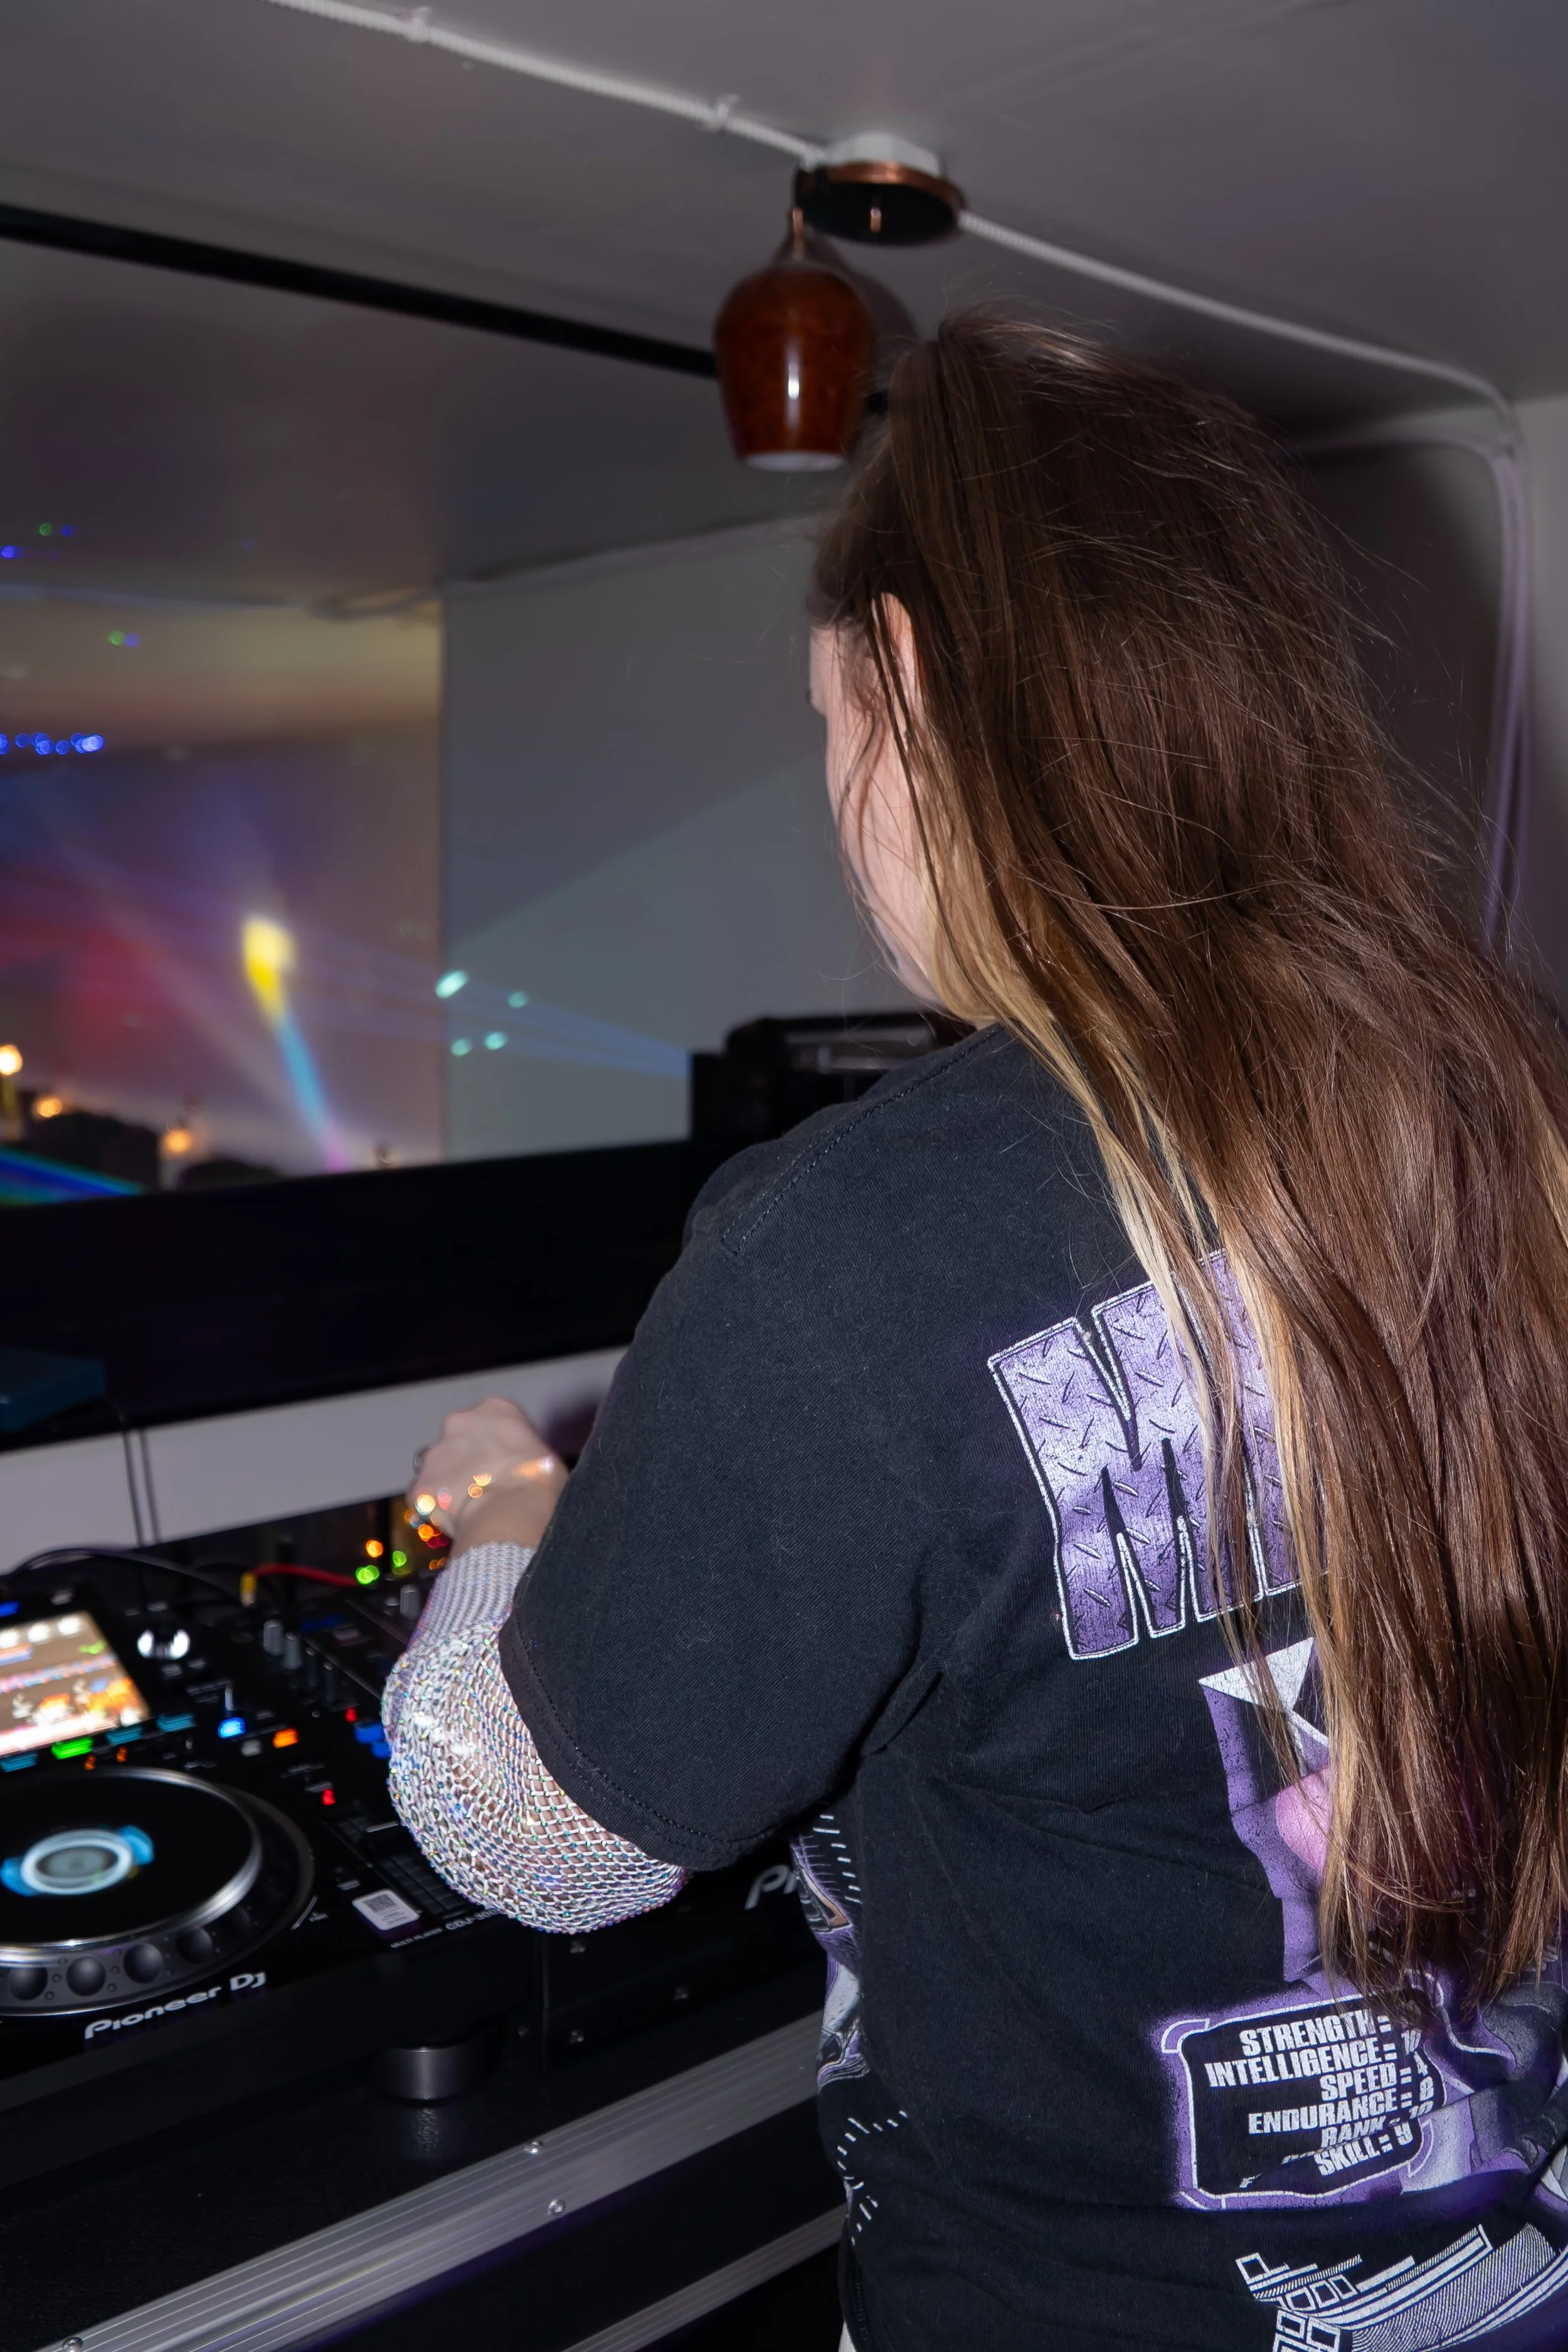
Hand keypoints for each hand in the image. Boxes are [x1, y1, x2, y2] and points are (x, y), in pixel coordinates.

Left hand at [410, 1396, 567, 1556]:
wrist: (512, 1510)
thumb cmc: (541, 1479)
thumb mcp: (545, 1453)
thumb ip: (522, 1451)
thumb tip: (519, 1467)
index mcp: (495, 1408)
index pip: (491, 1420)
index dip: (496, 1445)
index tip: (504, 1464)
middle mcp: (458, 1422)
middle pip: (458, 1439)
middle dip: (466, 1459)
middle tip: (484, 1485)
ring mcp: (435, 1453)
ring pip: (438, 1467)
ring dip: (449, 1482)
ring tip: (470, 1506)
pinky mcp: (420, 1485)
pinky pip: (425, 1496)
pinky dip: (436, 1507)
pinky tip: (455, 1520)